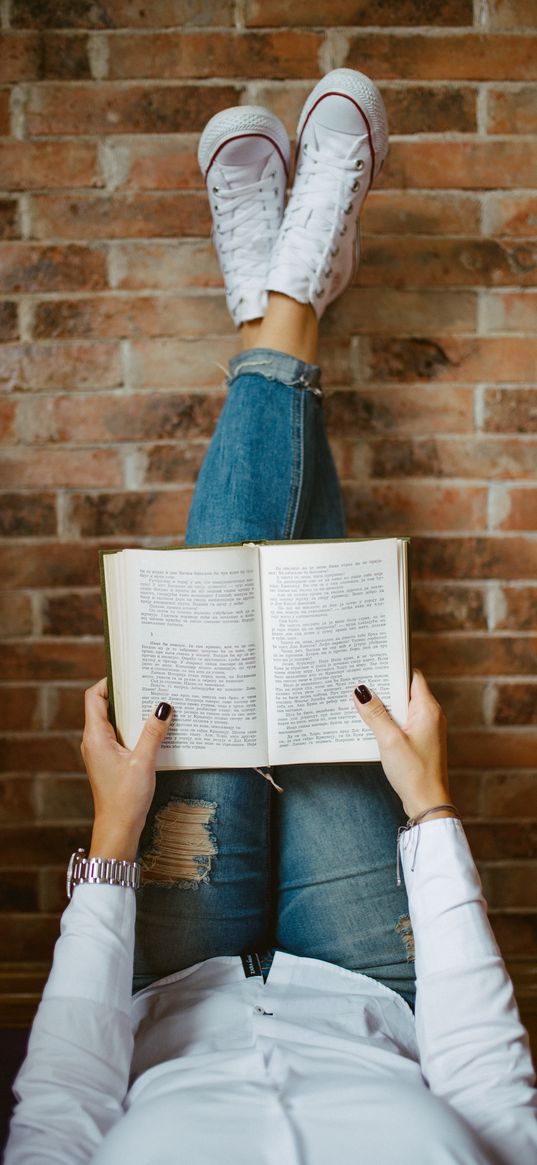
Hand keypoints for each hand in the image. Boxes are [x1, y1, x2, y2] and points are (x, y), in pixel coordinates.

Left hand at [81, 678, 172, 860]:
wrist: (118, 829)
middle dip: (127, 695)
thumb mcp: (143, 762)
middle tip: (150, 684)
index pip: (95, 697)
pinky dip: (135, 729)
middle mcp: (94, 741)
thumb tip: (163, 706)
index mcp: (95, 737)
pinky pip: (121, 736)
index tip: (130, 674)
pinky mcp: (111, 761)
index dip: (109, 682)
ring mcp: (102, 751)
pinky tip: (155, 730)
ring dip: (133, 713)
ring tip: (155, 703)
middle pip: (106, 706)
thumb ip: (153, 733)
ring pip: (115, 722)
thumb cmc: (125, 799)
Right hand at [352, 670, 453, 820]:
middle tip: (360, 680)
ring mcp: (426, 729)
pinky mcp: (420, 742)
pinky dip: (387, 721)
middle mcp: (431, 716)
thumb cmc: (413, 773)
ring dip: (383, 706)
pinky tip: (371, 725)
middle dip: (384, 687)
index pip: (412, 676)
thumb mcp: (389, 740)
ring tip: (360, 700)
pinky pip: (401, 723)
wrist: (428, 804)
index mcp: (428, 709)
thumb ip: (375, 714)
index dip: (394, 667)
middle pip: (405, 691)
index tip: (374, 662)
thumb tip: (360, 691)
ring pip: (402, 708)